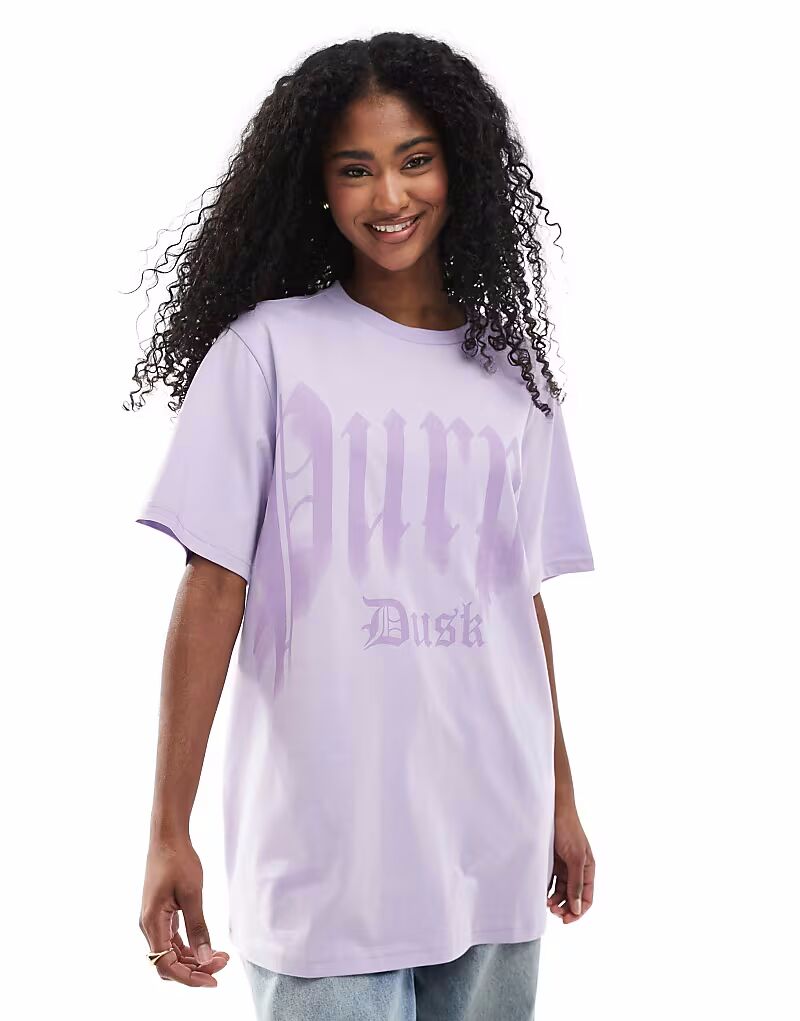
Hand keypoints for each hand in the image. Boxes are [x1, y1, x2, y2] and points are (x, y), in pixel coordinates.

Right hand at [139, 835, 229, 986]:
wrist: (168, 836)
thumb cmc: (178, 860)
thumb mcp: (192, 894)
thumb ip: (198, 928)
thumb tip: (206, 958)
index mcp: (152, 923)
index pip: (167, 965)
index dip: (189, 977)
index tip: (213, 979)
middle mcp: (148, 926)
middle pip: (169, 962)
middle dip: (195, 968)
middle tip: (222, 963)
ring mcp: (154, 920)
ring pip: (171, 952)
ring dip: (194, 958)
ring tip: (219, 956)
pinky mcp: (160, 913)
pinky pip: (172, 939)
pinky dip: (189, 946)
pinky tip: (207, 945)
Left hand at [547, 804, 594, 923]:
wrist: (553, 808)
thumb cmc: (568, 830)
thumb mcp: (575, 858)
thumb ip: (575, 883)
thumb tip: (577, 908)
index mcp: (588, 869)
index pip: (587, 898)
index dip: (578, 911)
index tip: (566, 920)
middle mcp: (578, 869)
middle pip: (573, 896)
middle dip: (565, 907)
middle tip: (553, 912)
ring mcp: (565, 865)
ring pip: (561, 890)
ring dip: (555, 899)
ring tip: (546, 904)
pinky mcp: (553, 860)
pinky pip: (551, 880)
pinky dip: (548, 888)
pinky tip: (542, 893)